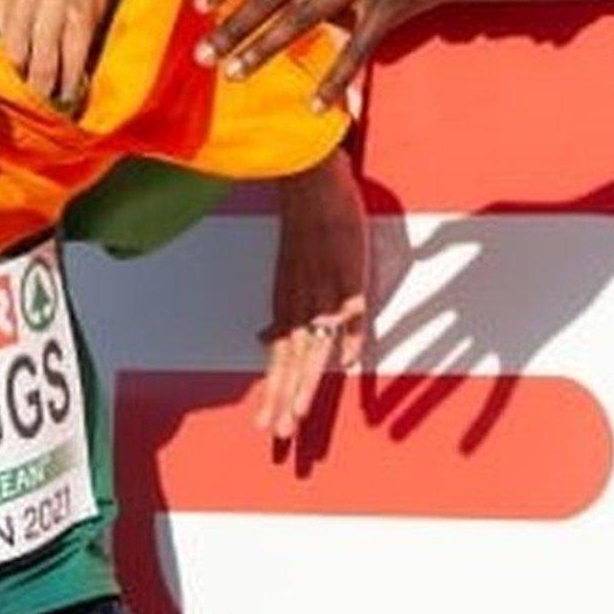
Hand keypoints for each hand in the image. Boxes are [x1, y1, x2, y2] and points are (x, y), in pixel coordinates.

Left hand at [0, 0, 113, 106]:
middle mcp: (22, 2)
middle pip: (13, 60)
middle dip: (14, 90)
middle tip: (16, 110)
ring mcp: (54, 10)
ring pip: (43, 65)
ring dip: (43, 93)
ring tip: (41, 110)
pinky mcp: (80, 18)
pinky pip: (72, 61)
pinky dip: (68, 84)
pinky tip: (65, 98)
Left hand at [257, 148, 368, 438]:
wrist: (309, 178)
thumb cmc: (304, 227)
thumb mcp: (286, 273)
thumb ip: (281, 309)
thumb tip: (262, 338)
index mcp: (287, 304)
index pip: (280, 360)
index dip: (275, 394)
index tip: (267, 428)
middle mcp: (301, 301)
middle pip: (291, 361)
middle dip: (285, 400)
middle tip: (278, 436)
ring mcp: (324, 288)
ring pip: (313, 342)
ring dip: (305, 381)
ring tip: (299, 414)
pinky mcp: (348, 271)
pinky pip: (351, 307)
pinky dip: (349, 334)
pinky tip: (348, 362)